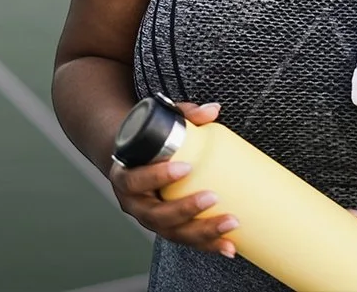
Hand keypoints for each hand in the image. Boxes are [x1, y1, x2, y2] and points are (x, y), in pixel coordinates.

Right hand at [107, 102, 237, 257]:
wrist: (134, 159)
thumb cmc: (149, 141)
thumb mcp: (160, 123)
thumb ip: (185, 114)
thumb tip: (214, 110)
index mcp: (125, 177)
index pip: (136, 180)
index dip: (158, 176)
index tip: (185, 167)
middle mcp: (135, 204)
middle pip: (157, 215)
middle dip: (186, 210)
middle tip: (213, 197)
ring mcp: (151, 219)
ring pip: (174, 233)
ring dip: (202, 234)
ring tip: (230, 226)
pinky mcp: (168, 228)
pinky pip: (186, 240)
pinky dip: (207, 245)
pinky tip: (229, 246)